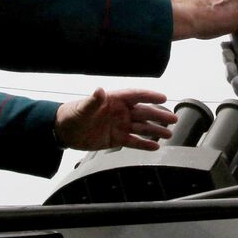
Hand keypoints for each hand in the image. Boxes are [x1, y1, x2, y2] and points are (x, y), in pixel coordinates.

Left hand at [54, 88, 176, 151]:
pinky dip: (144, 144)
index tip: (163, 97)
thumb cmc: (72, 115)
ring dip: (155, 130)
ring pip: (142, 127)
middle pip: (143, 112)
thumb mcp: (81, 108)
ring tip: (169, 134)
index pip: (135, 95)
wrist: (64, 132)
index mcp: (114, 100)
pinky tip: (156, 147)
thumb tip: (99, 90)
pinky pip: (133, 141)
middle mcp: (120, 112)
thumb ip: (92, 100)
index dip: (149, 96)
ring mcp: (120, 125)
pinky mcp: (117, 139)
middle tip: (174, 119)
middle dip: (158, 115)